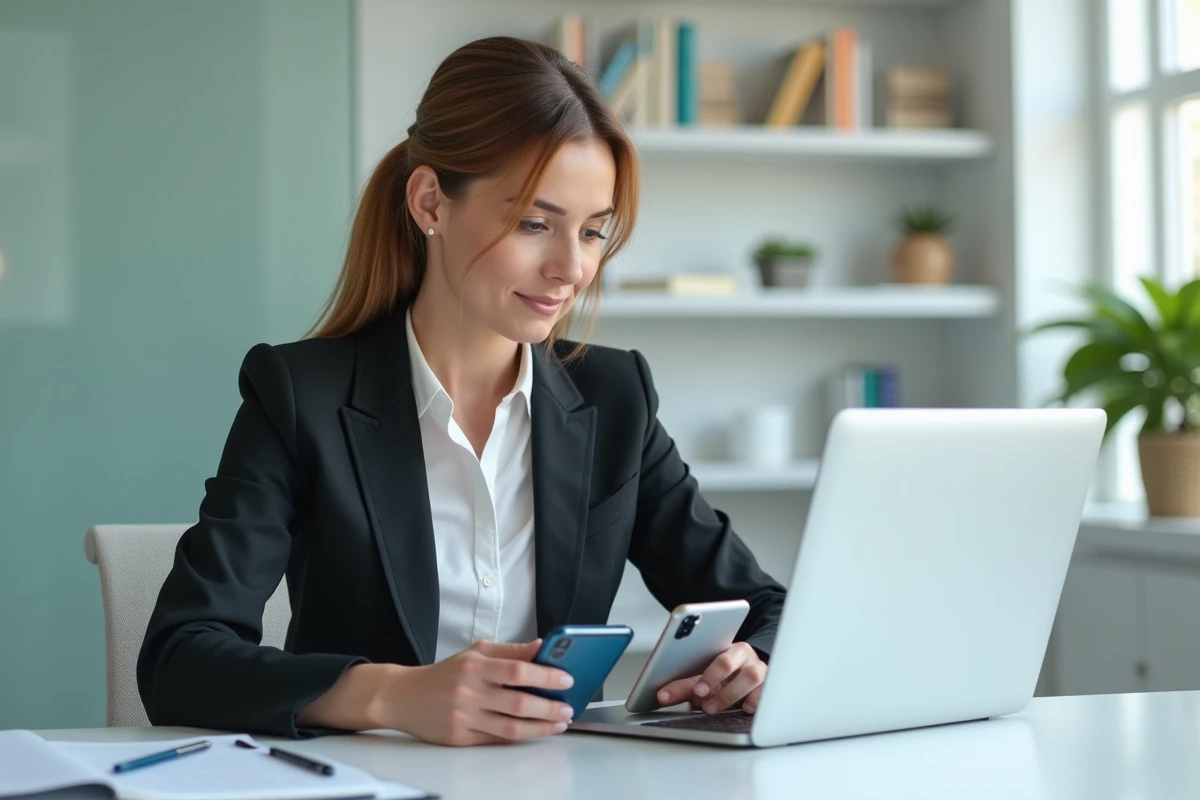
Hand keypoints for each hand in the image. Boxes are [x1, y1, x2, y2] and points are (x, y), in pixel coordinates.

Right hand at [374, 639, 576, 745]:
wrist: (403, 697)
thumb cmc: (445, 673)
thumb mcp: (475, 652)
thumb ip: (510, 651)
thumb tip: (542, 647)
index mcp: (475, 666)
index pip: (517, 669)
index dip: (545, 675)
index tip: (566, 679)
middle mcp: (470, 691)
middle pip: (519, 702)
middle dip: (550, 707)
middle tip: (568, 708)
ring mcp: (465, 717)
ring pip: (511, 727)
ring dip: (541, 727)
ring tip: (559, 724)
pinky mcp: (460, 738)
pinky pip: (496, 740)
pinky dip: (520, 737)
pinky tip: (535, 732)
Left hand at [654, 642, 767, 714]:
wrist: (752, 669)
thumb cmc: (726, 673)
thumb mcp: (704, 676)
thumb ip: (685, 686)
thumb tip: (662, 696)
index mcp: (725, 646)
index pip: (711, 656)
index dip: (706, 673)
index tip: (695, 691)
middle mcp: (744, 656)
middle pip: (728, 662)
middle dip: (712, 680)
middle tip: (698, 697)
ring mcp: (759, 670)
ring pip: (750, 677)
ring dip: (729, 695)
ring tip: (712, 709)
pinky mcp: (769, 686)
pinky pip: (767, 693)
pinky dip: (755, 701)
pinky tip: (744, 709)